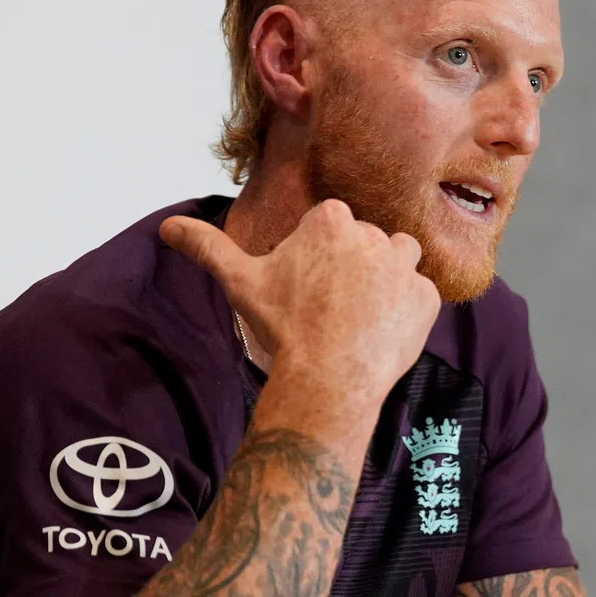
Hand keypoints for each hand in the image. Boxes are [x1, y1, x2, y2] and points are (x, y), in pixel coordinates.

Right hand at [161, 199, 440, 402]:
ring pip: (400, 259)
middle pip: (366, 242)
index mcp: (331, 220)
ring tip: (363, 313)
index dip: (319, 256)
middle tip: (333, 305)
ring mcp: (405, 266)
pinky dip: (407, 311)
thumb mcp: (241, 282)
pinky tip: (382, 332)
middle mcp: (374, 234)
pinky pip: (420, 296)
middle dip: (353, 267)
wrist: (328, 377)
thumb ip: (208, 247)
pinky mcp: (427, 297)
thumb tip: (168, 226)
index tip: (310, 284)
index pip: (331, 225)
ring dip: (387, 279)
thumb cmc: (283, 327)